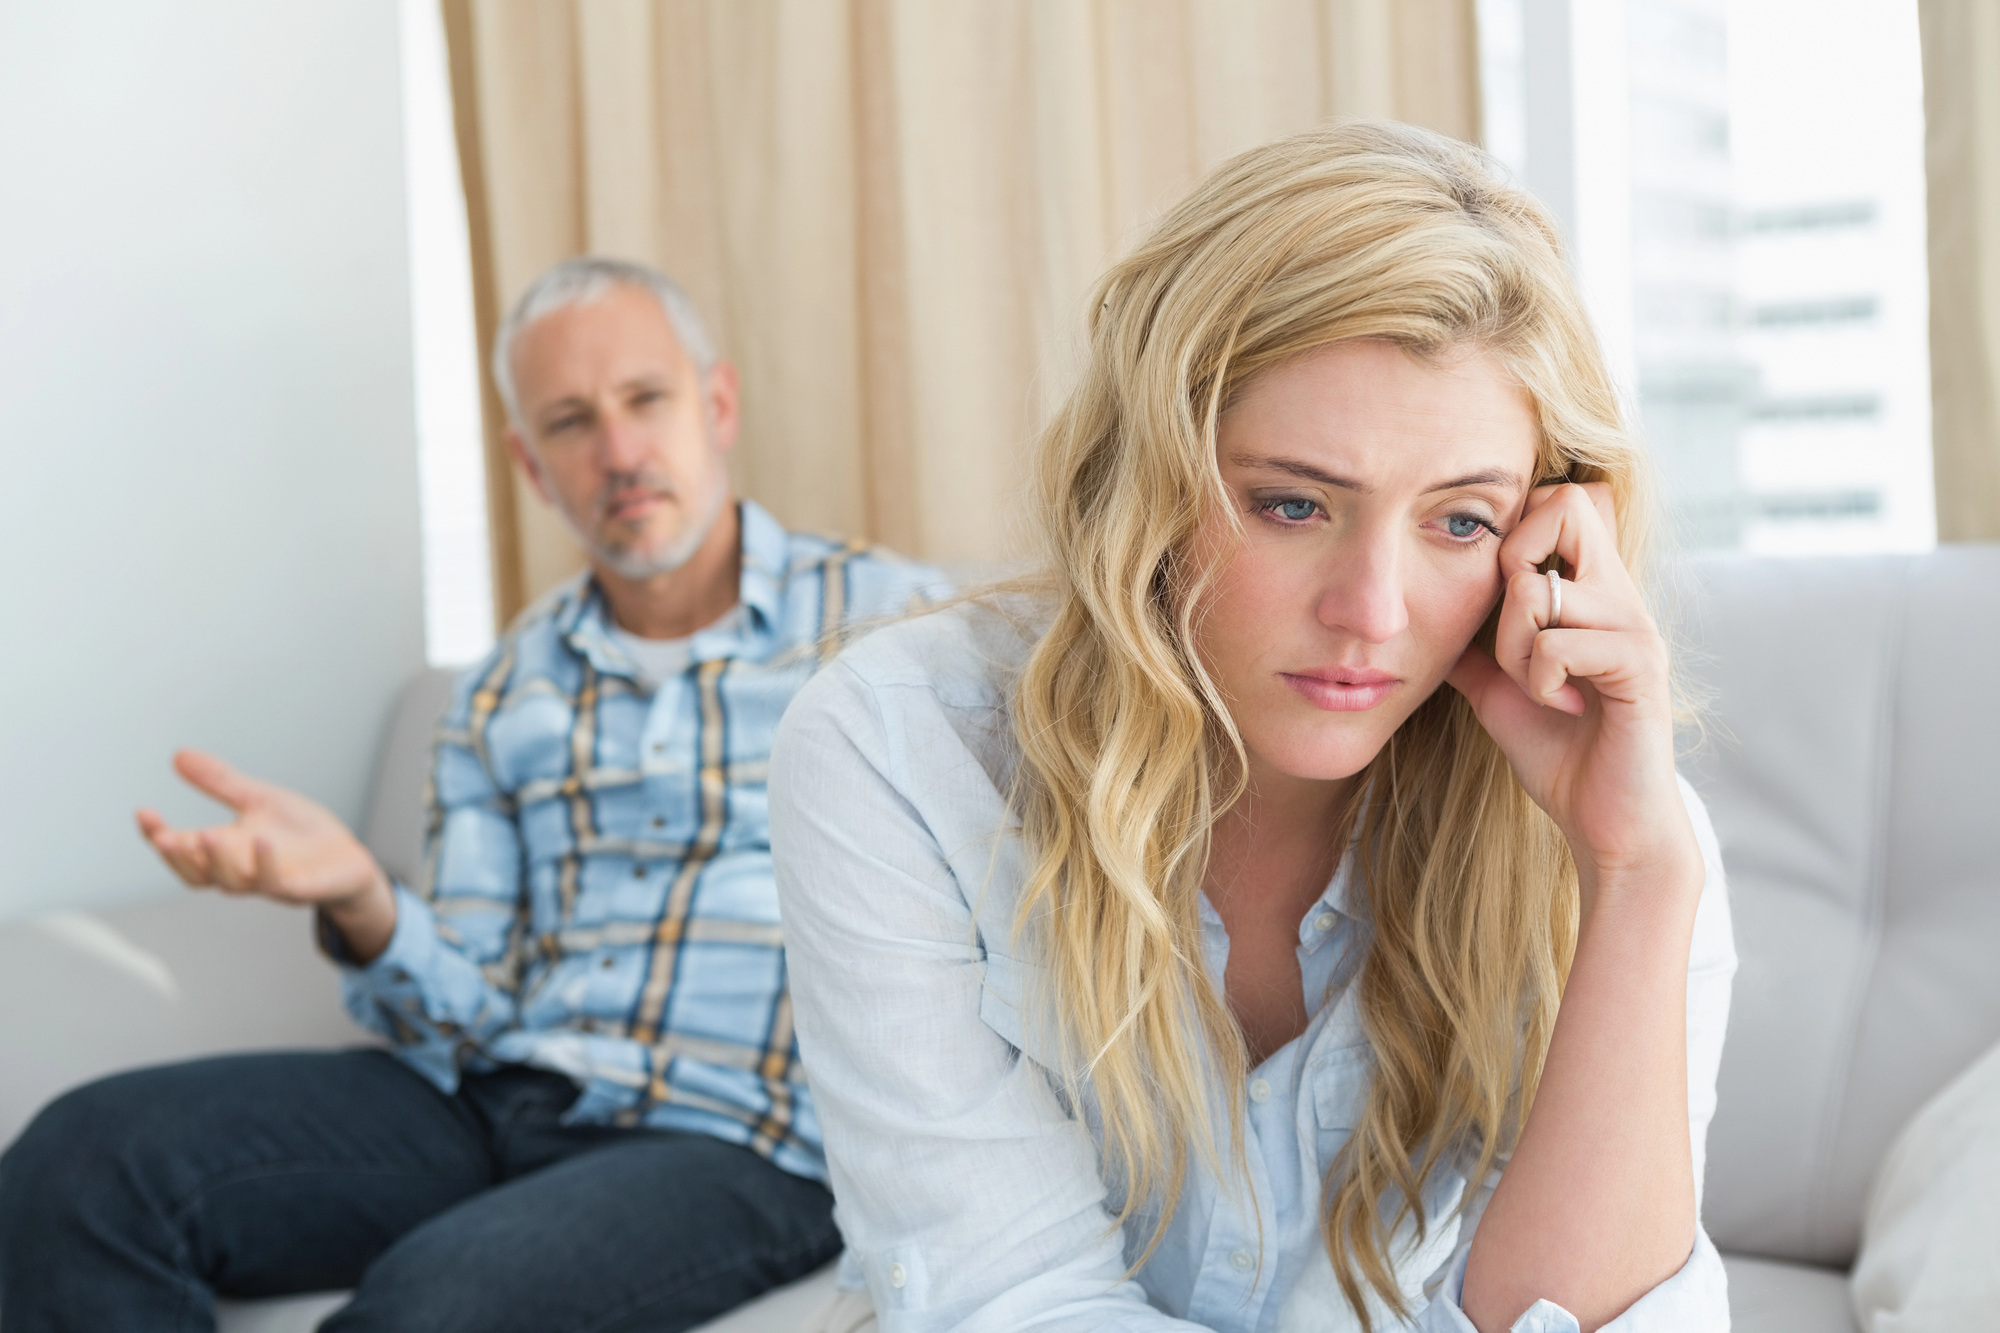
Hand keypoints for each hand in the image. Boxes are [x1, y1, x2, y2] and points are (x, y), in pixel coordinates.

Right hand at [135, 749, 396, 958]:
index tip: (143, 813)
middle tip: (163, 838)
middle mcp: (240, 871)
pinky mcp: (300, 888)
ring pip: (232, 882)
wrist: (347, 859)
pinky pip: (278, 882)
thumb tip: (179, 756)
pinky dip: (267, 865)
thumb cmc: (301, 834)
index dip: (157, 836)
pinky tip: (261, 842)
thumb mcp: (258, 799)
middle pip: (197, 874)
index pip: (181, 849)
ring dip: (217, 861)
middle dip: (177, 857)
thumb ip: (220, 782)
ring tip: (208, 835)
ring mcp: (269, 882)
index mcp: (225, 850)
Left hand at [1444, 483, 1698, 900]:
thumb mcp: (1499, 687)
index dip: (1516, 529)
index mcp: (1593, 590)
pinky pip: (1559, 644)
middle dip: (1512, 562)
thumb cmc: (1558, 752)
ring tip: (1538, 686)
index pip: (1561, 498)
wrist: (1606, 822)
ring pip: (1539, 589)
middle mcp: (1622, 594)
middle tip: (1513, 630)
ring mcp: (1636, 626)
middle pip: (1567, 503)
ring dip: (1514, 645)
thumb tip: (1420, 614)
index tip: (1502, 597)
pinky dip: (1538, 679)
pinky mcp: (1640, 667)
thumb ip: (1473, 644)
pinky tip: (1561, 707)